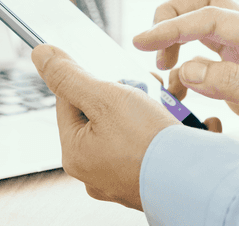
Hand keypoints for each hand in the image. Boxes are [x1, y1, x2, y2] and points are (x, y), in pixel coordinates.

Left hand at [31, 44, 178, 209]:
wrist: (197, 183)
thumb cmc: (149, 144)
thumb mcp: (104, 98)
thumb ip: (70, 76)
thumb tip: (41, 55)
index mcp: (75, 153)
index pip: (68, 100)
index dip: (92, 80)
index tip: (115, 76)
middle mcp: (93, 170)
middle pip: (101, 113)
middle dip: (126, 95)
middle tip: (146, 91)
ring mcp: (121, 177)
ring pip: (128, 128)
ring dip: (148, 111)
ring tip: (167, 109)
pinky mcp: (148, 179)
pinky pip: (150, 146)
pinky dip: (164, 132)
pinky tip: (178, 128)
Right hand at [132, 0, 238, 174]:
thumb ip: (233, 84)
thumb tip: (189, 70)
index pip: (211, 16)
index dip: (173, 26)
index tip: (143, 42)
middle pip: (204, 3)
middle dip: (172, 18)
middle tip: (152, 48)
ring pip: (201, 28)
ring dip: (176, 43)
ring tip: (164, 72)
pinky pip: (202, 61)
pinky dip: (184, 73)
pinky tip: (180, 95)